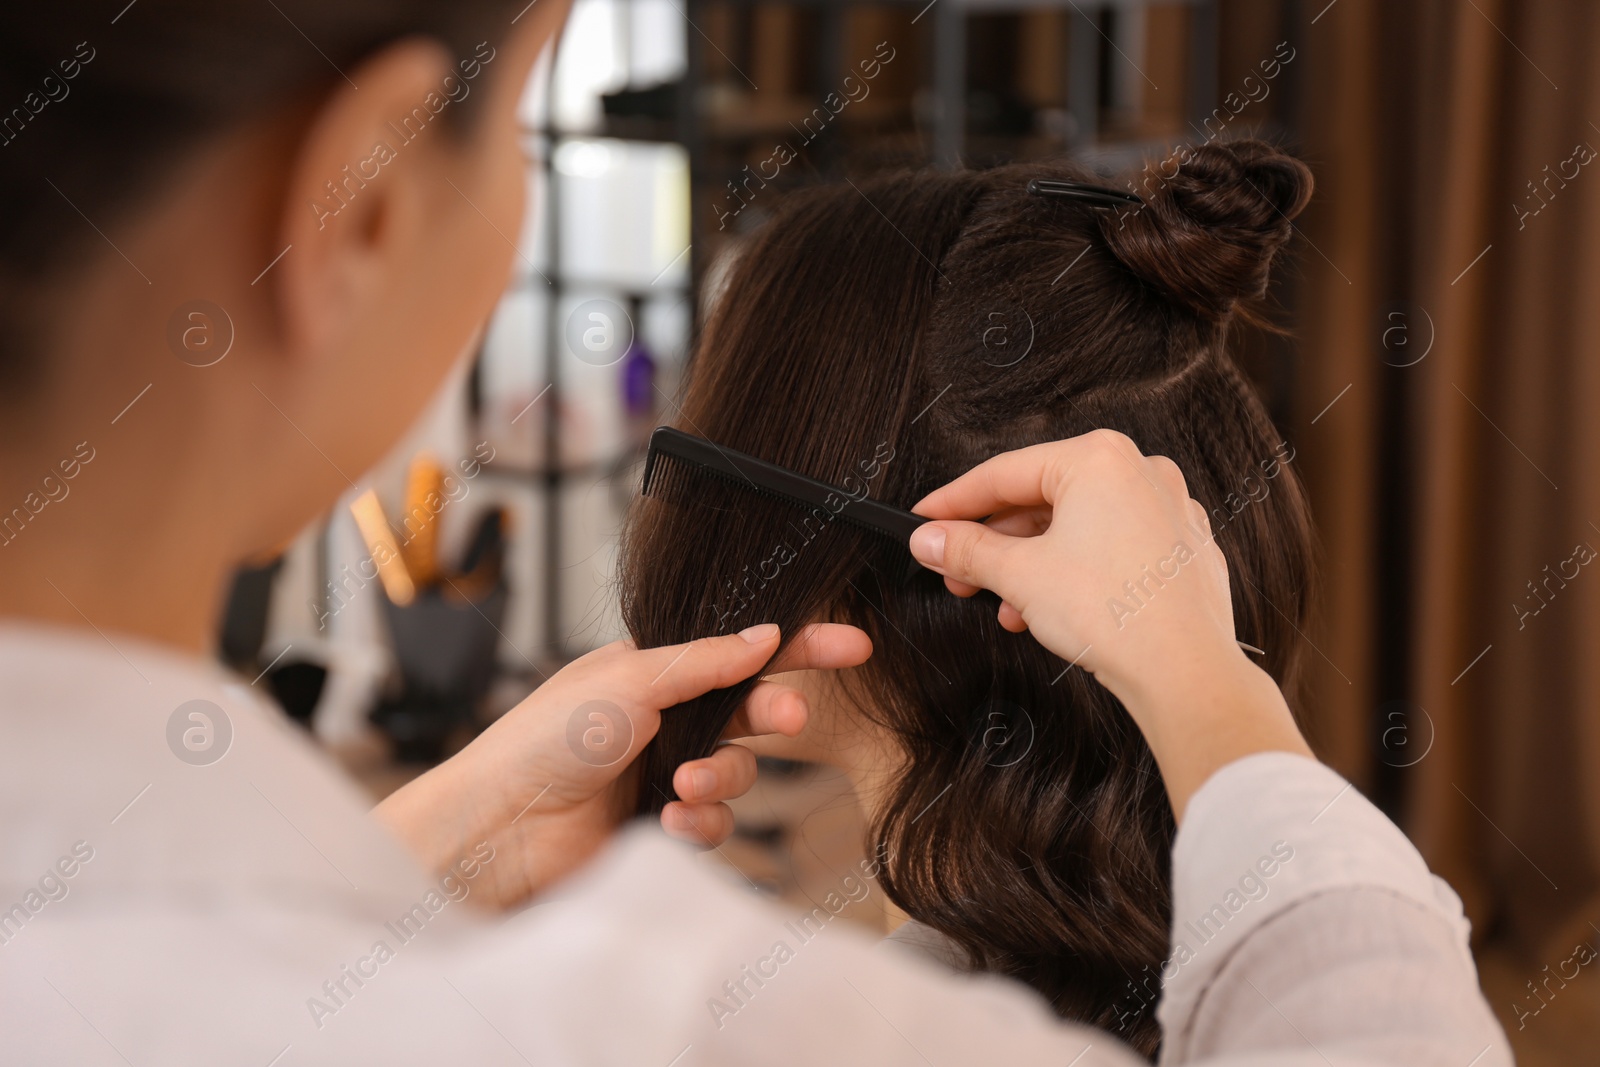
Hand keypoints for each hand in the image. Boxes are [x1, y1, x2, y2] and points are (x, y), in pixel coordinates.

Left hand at [372, 622, 871, 907]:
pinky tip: (672, 820)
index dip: (798, 648)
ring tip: (685, 785)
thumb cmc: (544, 741)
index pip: (738, 652)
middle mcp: (661, 720)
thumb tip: (766, 636)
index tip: (853, 647)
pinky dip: (701, 822)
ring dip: (722, 778)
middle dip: (770, 716)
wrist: (500, 828)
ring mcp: (661, 774)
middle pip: (748, 713)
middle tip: (784, 721)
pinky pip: (713, 823)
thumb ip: (706, 662)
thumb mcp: (630, 681)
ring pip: (736, 773)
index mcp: (650, 671)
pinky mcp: (660, 826)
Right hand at [908, 430, 1309, 818]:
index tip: (924, 520)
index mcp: (1098, 459)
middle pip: (1041, 500)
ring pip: (1077, 526)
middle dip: (994, 542)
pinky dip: (1074, 571)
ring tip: (1002, 604)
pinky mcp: (1183, 550)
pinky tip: (1048, 609)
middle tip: (956, 572)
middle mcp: (1140, 472)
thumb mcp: (1020, 576)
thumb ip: (968, 550)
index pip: (1004, 473)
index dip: (954, 502)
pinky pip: (1113, 547)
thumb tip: (930, 540)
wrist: (1184, 673)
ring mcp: (1169, 510)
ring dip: (1030, 564)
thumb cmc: (1114, 614)